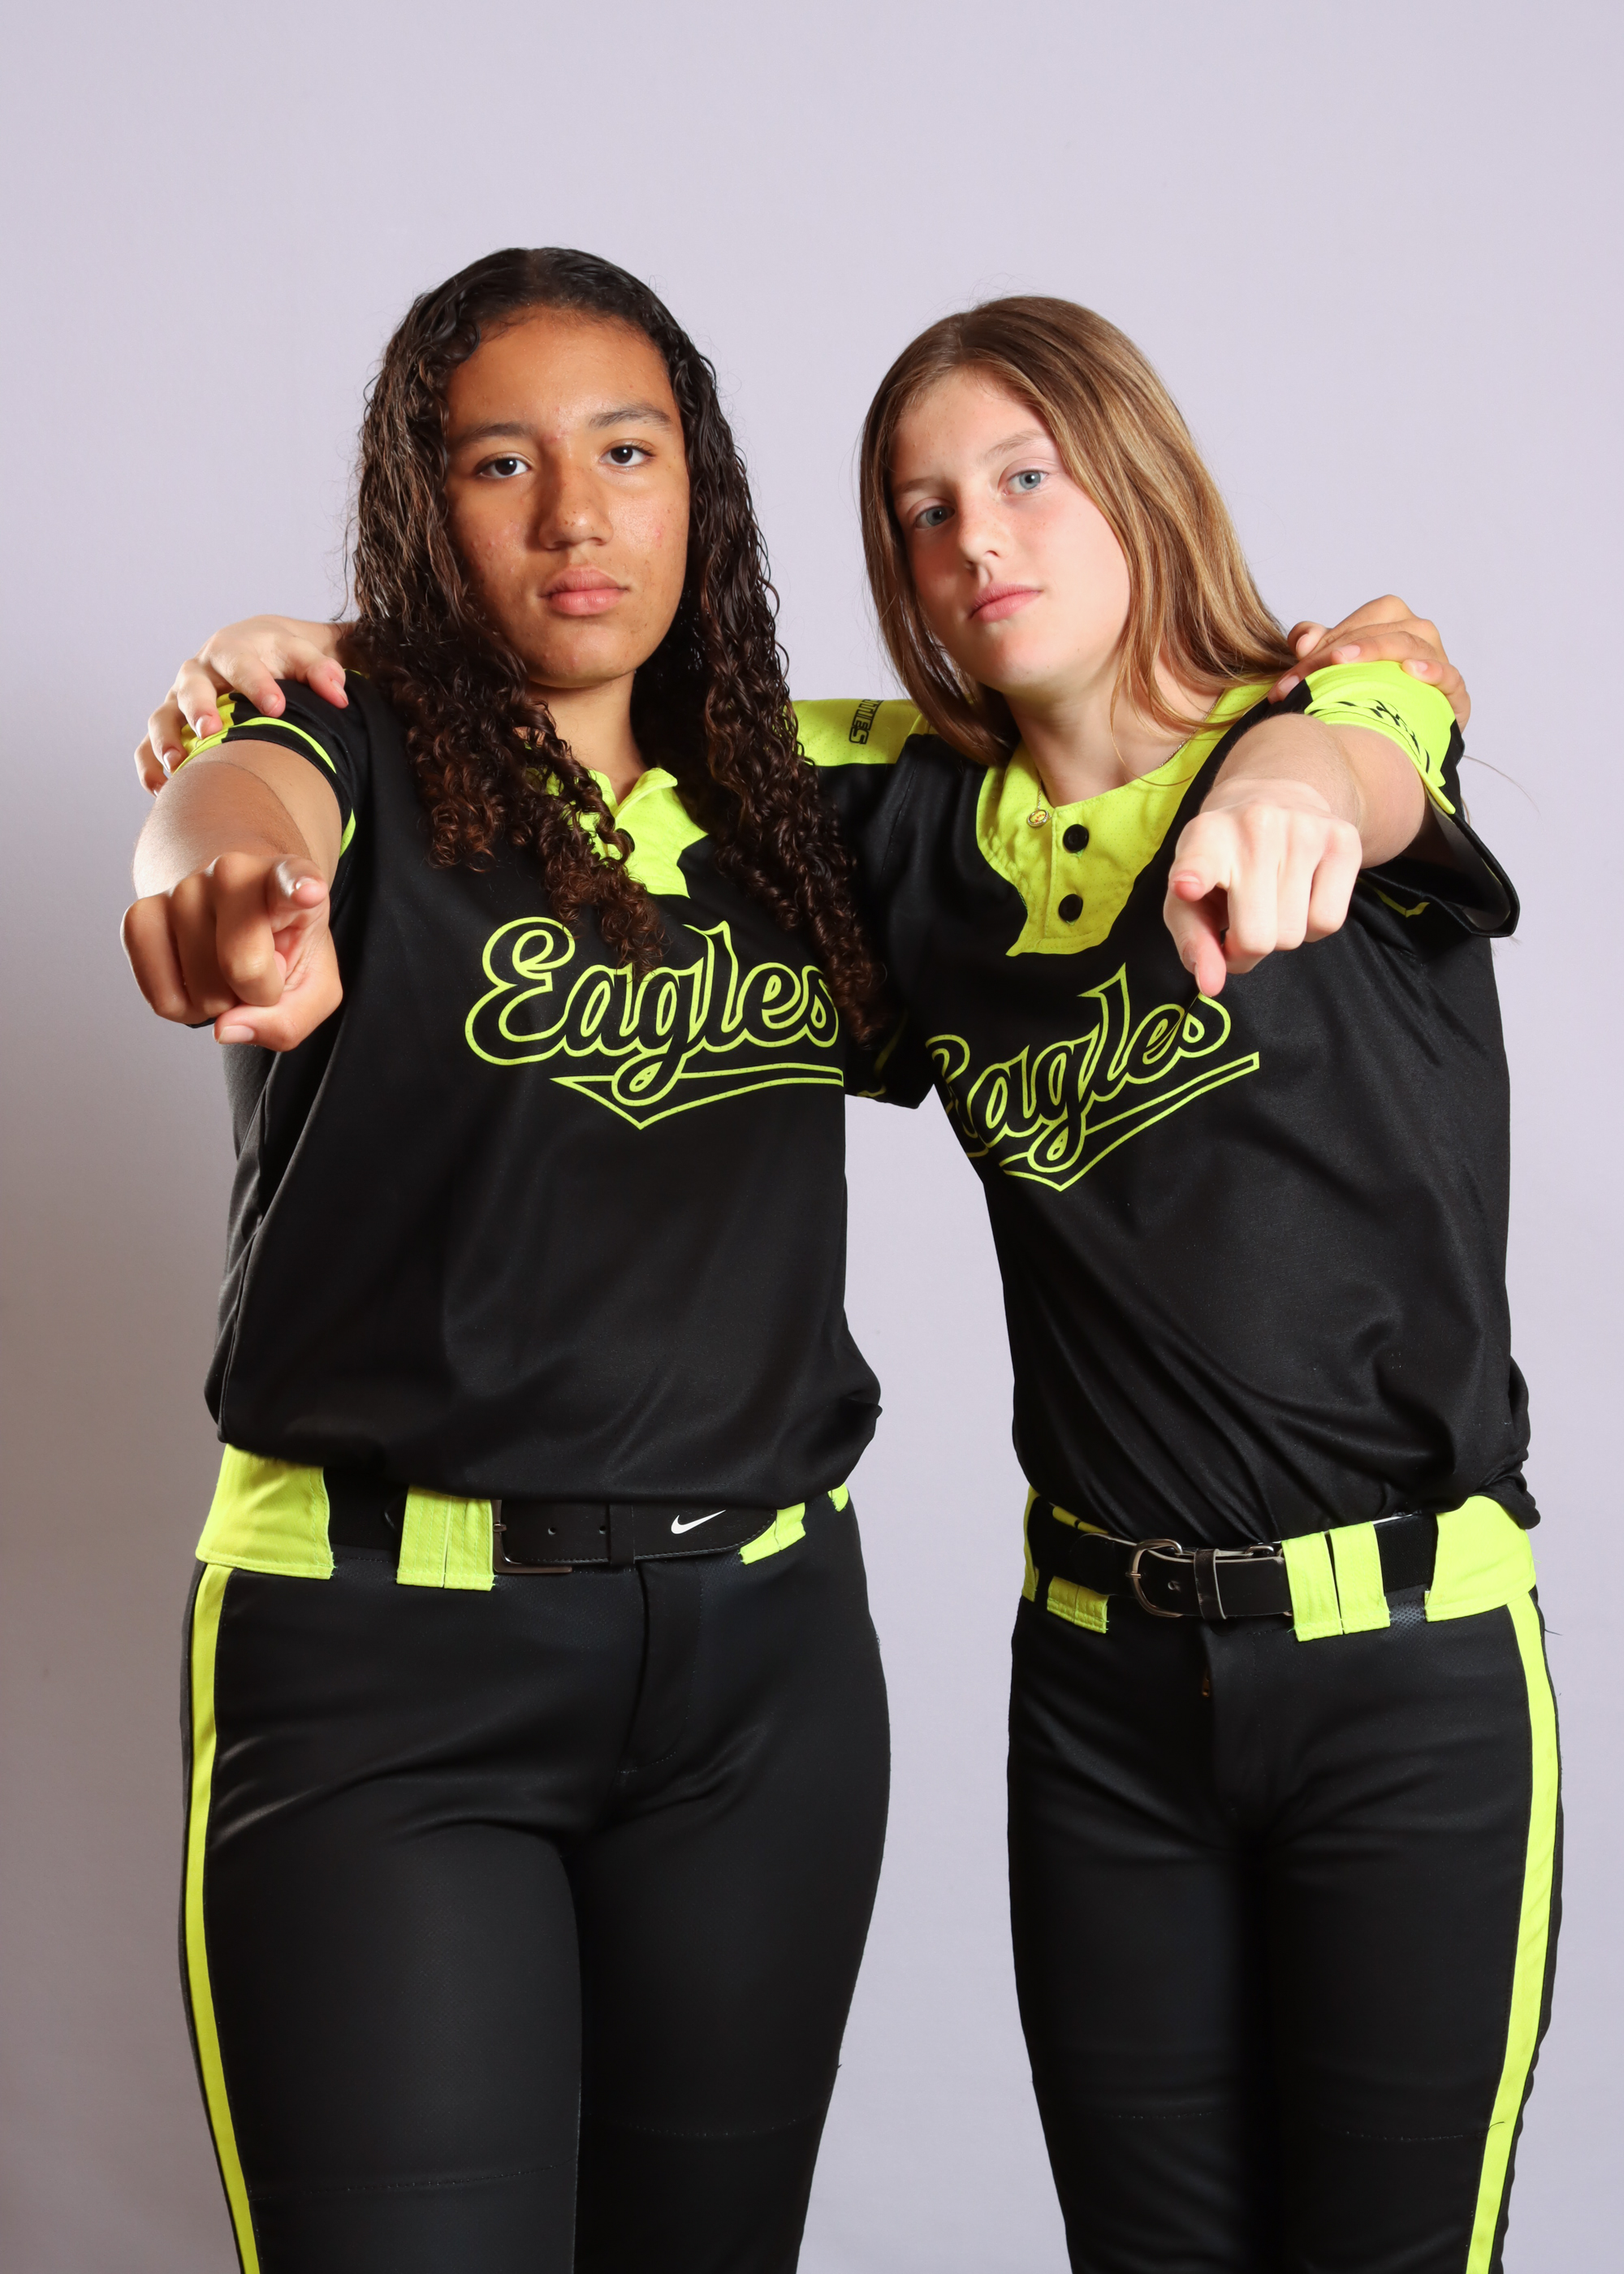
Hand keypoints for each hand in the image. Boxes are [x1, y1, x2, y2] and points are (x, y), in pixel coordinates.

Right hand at [121, 854, 341, 1049]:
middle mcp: (231, 872)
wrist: (235, 910)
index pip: (291, 880)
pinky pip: (163, 1000)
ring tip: (228, 966)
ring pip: (202, 992)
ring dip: (220, 1001)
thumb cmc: (283, 947)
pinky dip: (186, 1009)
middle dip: (257, 994)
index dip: (297, 887)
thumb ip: (290, 1019)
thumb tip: (224, 1029)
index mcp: (286, 880)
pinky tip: (198, 976)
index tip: (308, 890)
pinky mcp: (139, 916)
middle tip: (263, 968)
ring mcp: (181, 889)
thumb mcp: (314, 986)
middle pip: (243, 968)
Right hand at [135, 616, 347, 791]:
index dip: (257, 684)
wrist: (258, 648)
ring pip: (163, 716)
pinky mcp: (170, 724)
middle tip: (211, 732)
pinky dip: (148, 766)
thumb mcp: (304, 653)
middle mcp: (200, 673)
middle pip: (192, 687)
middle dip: (199, 708)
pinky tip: (161, 789)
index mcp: (233, 650)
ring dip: (166, 740)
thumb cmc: (284, 657)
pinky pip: (147, 745)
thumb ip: (322, 670)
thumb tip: (338, 694)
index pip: (241, 663)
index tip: (276, 707)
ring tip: (177, 764)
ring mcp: (180, 700)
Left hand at [1164, 781, 1363, 996]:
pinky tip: (1299, 897)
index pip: (1200, 861)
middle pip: (1257, 937)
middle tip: (1240, 924)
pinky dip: (1312, 926)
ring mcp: (1305, 830)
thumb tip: (1211, 985)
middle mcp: (1255, 826)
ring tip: (1269, 903)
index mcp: (1205, 837)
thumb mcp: (1188, 898)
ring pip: (1295, 935)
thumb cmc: (1220, 863)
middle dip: (1247, 948)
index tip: (1186, 886)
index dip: (1193, 876)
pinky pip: (1329, 922)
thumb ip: (1193, 943)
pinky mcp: (1344, 840)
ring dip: (1280, 935)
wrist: (1276, 794)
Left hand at [1267, 594, 1469, 725]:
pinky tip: (1412, 672)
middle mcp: (1419, 635)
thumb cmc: (1362, 697)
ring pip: (1413, 644)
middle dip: (1337, 653)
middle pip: (1382, 631)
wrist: (1393, 742)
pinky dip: (1433, 671)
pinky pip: (1450, 677)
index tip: (1290, 676)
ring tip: (1341, 662)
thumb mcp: (1333, 669)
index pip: (1361, 622)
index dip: (1325, 642)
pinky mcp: (1454, 695)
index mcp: (1393, 621)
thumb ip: (1316, 647)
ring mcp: (1439, 662)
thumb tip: (1303, 641)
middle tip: (1304, 679)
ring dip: (1375, 651)